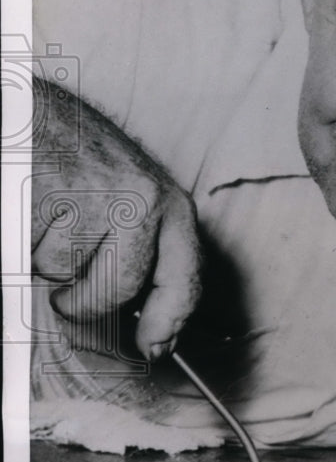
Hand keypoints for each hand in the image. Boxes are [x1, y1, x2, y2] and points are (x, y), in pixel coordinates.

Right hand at [31, 81, 201, 357]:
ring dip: (50, 262)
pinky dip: (26, 244)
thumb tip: (156, 334)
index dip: (170, 322)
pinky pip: (34, 252)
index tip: (154, 347)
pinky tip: (34, 209)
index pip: (184, 279)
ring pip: (67, 275)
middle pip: (118, 290)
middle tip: (69, 281)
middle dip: (85, 299)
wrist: (40, 114)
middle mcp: (141, 201)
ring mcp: (96, 199)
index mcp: (169, 206)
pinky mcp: (51, 198)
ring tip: (53, 219)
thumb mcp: (135, 203)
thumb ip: (149, 258)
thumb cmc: (85, 164)